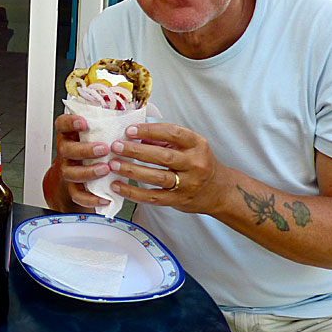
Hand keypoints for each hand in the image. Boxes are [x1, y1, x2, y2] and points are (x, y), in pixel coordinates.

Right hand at [46, 113, 112, 209]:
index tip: (84, 122)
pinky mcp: (72, 187)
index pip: (62, 123)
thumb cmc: (92, 146)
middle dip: (85, 149)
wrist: (77, 172)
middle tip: (103, 149)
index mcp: (70, 134)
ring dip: (88, 172)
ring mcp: (68, 169)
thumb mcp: (96, 132)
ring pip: (71, 173)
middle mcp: (66, 151)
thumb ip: (108, 122)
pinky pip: (77, 195)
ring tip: (106, 169)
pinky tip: (105, 198)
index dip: (70, 122)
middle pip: (66, 149)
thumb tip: (135, 108)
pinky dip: (91, 198)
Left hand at [107, 122, 225, 212]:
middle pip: (163, 156)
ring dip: (132, 170)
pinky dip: (134, 192)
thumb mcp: (188, 147)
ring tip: (113, 165)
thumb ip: (164, 140)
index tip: (129, 130)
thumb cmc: (198, 163)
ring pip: (158, 176)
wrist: (218, 191)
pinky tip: (118, 186)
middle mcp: (195, 163)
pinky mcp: (178, 200)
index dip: (149, 130)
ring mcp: (188, 183)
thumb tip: (134, 134)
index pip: (172, 133)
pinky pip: (153, 197)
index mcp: (197, 144)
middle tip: (116, 146)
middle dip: (136, 150)